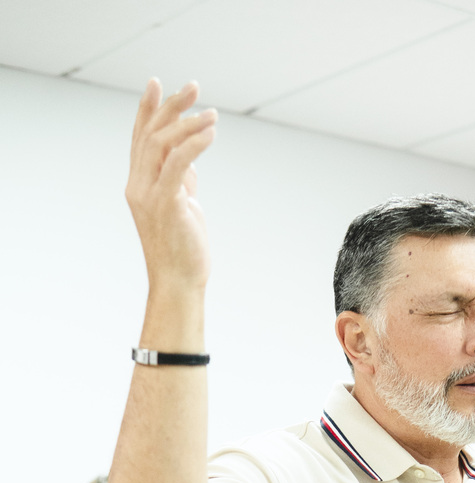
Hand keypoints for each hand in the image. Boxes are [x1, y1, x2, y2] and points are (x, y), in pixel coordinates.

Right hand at [126, 79, 217, 290]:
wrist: (178, 283)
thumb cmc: (183, 250)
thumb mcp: (182, 207)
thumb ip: (181, 181)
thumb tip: (191, 158)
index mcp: (139, 185)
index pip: (139, 139)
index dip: (147, 109)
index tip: (157, 84)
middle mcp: (138, 186)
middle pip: (150, 134)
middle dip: (171, 106)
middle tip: (194, 87)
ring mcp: (149, 195)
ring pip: (162, 145)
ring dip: (188, 123)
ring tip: (212, 114)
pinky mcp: (166, 205)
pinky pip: (178, 164)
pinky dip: (193, 145)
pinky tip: (210, 133)